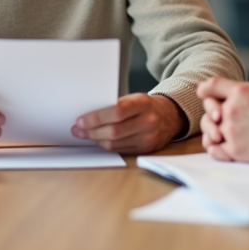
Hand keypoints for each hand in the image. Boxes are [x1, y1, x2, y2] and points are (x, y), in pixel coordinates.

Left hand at [72, 93, 186, 153]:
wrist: (170, 116)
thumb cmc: (145, 106)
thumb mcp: (135, 99)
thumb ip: (115, 106)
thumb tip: (87, 116)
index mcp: (143, 103)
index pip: (116, 112)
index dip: (96, 118)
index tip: (81, 120)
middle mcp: (148, 121)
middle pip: (114, 131)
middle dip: (91, 131)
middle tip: (78, 129)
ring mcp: (148, 137)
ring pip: (115, 143)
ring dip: (96, 140)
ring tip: (86, 134)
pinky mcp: (146, 149)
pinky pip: (120, 150)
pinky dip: (107, 146)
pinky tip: (99, 140)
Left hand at [197, 77, 248, 162]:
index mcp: (241, 91)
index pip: (213, 86)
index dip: (206, 89)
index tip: (204, 92)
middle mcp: (232, 110)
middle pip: (209, 108)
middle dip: (212, 110)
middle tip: (217, 115)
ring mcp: (231, 131)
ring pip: (211, 130)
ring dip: (213, 130)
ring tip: (219, 133)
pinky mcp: (235, 150)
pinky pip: (215, 150)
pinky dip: (215, 148)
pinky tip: (218, 145)